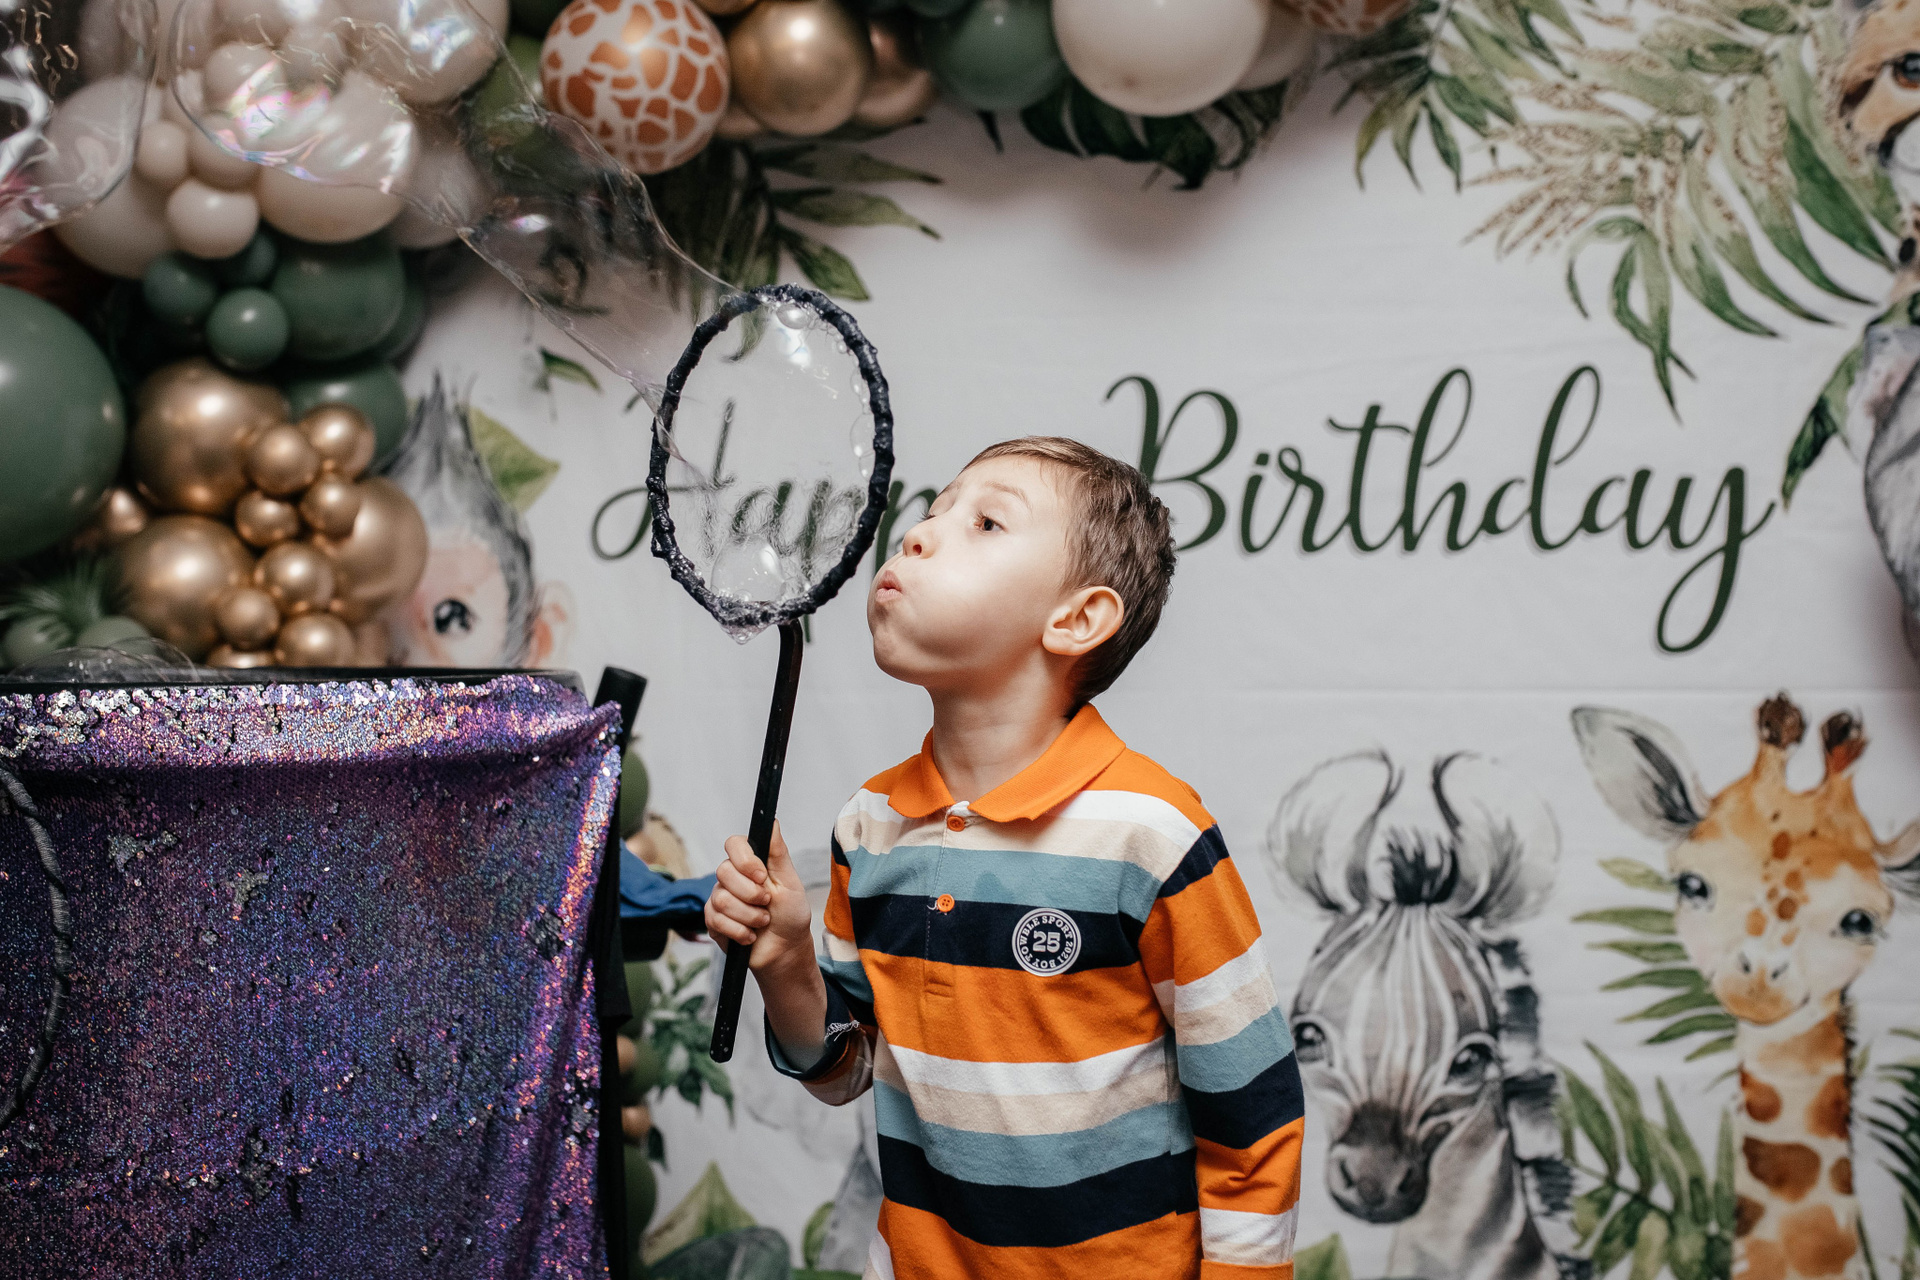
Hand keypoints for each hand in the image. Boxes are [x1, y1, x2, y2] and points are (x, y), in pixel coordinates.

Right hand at [703, 822, 812, 973]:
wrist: (785, 950)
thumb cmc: (790, 914)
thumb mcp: (790, 882)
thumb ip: (778, 853)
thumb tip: (773, 822)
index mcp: (750, 863)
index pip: (734, 844)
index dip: (745, 860)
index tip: (761, 876)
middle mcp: (732, 877)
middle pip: (724, 871)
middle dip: (751, 894)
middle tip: (767, 904)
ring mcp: (719, 898)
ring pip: (721, 899)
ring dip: (749, 915)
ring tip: (762, 921)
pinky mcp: (713, 921)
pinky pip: (716, 920)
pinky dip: (740, 931)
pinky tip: (750, 935)